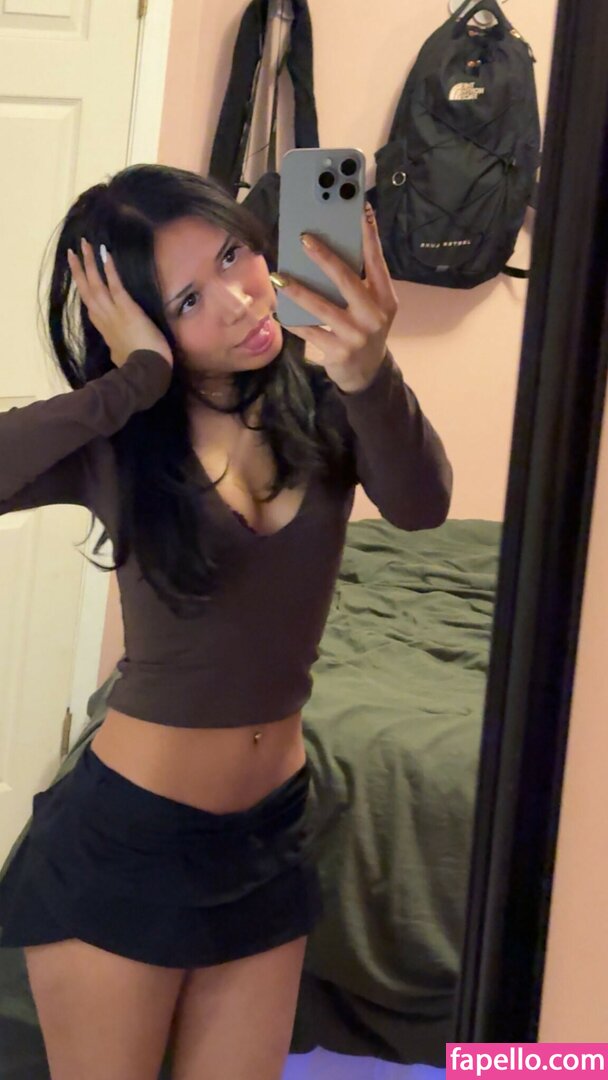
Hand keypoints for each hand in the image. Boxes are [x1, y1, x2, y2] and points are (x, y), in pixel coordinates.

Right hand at [66, 238, 172, 369]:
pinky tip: (105, 253)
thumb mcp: (121, 358)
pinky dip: (109, 268)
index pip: (91, 307)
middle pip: (87, 290)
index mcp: (104, 330)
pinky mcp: (126, 308)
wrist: (145, 370)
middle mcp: (104, 318)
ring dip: (89, 262)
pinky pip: (115, 285)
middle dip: (79, 270)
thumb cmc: (138, 366)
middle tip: (72, 252)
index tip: (79, 278)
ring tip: (84, 244)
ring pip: (96, 283)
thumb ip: (117, 350)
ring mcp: (113, 312)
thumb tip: (117, 351)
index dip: (84, 290)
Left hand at [279, 203, 397, 392]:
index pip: (376, 261)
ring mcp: (356, 335)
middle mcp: (374, 315)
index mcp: (385, 298)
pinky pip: (309, 332)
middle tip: (304, 238)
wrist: (367, 374)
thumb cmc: (365, 330)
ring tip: (279, 276)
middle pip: (347, 280)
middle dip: (324, 257)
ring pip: (322, 307)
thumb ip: (360, 283)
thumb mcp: (372, 306)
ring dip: (298, 290)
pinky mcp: (338, 352)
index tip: (360, 210)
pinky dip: (293, 320)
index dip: (369, 235)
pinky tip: (279, 310)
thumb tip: (332, 248)